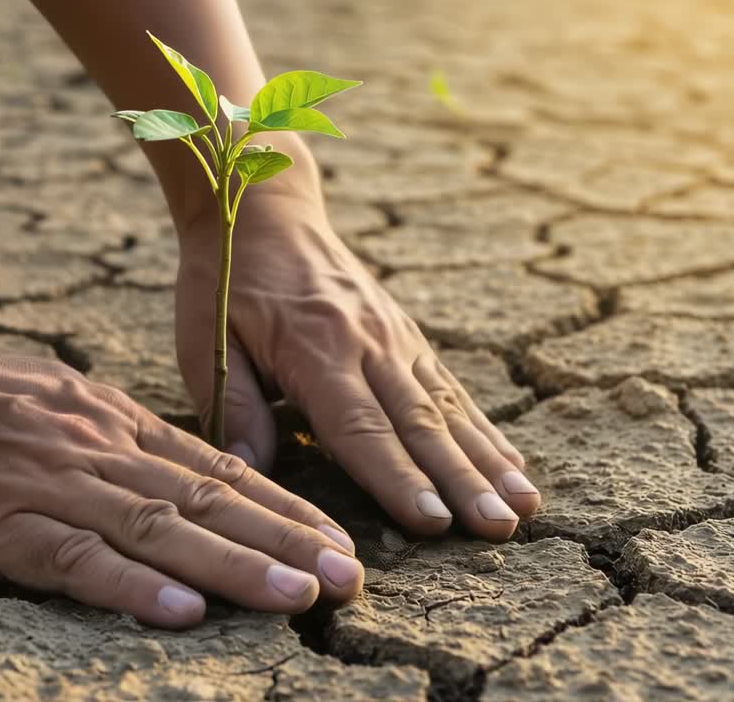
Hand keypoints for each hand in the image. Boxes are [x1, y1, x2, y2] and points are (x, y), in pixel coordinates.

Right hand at [0, 322, 363, 628]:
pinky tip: (182, 612)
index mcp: (118, 427)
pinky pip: (75, 560)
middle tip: (350, 579)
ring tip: (298, 596)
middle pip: (208, 504)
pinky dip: (132, 587)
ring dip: (235, 566)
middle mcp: (100, 453)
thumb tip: (189, 474)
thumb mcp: (66, 401)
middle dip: (285, 543)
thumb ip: (125, 440)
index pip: (219, 473)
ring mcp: (52, 487)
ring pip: (160, 531)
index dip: (285, 510)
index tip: (339, 541)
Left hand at [174, 190, 540, 539]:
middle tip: (500, 527)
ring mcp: (395, 338)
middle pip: (420, 424)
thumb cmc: (225, 280)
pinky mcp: (408, 336)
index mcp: (315, 351)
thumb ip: (233, 406)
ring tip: (525, 504)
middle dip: (463, 481)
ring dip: (489, 460)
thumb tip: (251, 473)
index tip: (434, 521)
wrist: (263, 206)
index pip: (361, 427)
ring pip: (448, 408)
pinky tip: (514, 463)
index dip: (397, 477)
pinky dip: (485, 429)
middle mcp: (368, 345)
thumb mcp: (207, 338)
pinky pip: (452, 388)